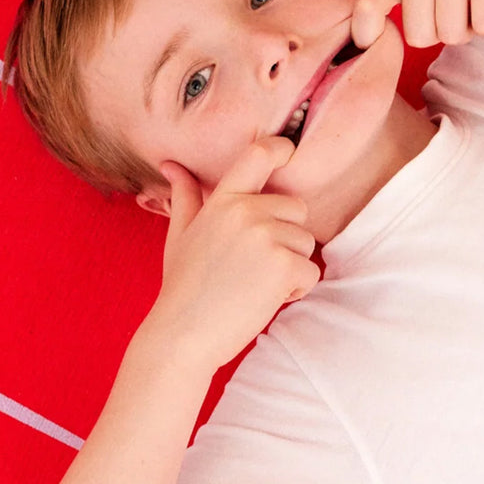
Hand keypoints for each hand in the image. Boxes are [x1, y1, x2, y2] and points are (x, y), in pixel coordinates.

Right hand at [151, 137, 319, 370]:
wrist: (183, 335)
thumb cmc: (183, 287)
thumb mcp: (179, 235)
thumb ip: (185, 197)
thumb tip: (172, 165)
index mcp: (223, 201)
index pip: (258, 155)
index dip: (280, 148)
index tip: (290, 151)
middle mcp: (246, 212)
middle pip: (296, 209)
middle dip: (286, 237)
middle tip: (253, 266)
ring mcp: (266, 237)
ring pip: (306, 243)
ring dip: (290, 267)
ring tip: (254, 285)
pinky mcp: (283, 266)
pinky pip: (310, 272)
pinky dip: (295, 290)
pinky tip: (265, 299)